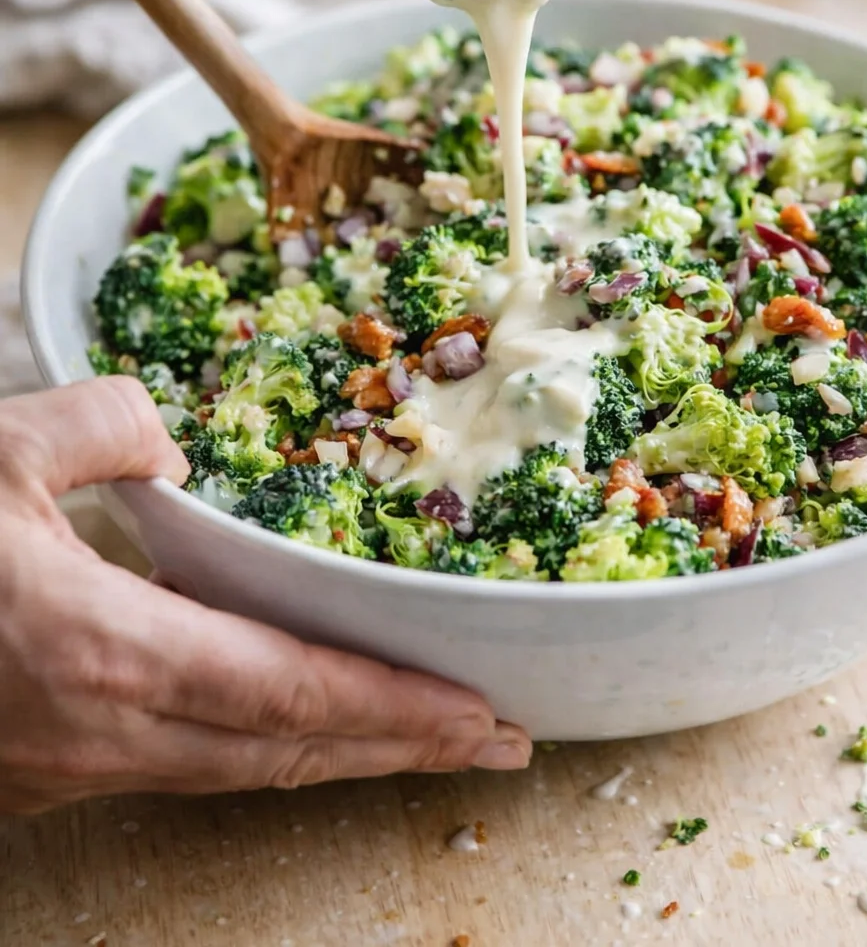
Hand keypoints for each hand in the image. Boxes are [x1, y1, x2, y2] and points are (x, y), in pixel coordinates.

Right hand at [0, 377, 529, 814]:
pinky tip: (278, 726)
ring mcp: (66, 770)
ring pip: (233, 771)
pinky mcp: (36, 774)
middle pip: (283, 752)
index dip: (393, 709)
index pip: (288, 693)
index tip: (479, 715)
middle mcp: (101, 733)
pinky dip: (254, 750)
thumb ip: (101, 423)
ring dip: (332, 755)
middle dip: (396, 749)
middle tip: (490, 739)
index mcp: (105, 652)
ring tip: (411, 737)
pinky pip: (178, 768)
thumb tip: (168, 442)